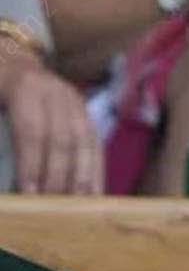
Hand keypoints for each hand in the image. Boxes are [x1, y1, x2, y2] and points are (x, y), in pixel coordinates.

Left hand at [0, 56, 102, 192]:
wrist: (16, 63)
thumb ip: (0, 136)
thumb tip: (7, 182)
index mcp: (25, 88)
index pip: (32, 130)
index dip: (32, 164)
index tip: (29, 193)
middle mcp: (56, 93)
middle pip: (62, 139)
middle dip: (57, 176)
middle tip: (51, 205)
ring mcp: (76, 103)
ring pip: (85, 143)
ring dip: (82, 178)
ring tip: (76, 206)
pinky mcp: (88, 115)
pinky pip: (96, 146)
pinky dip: (96, 172)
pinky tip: (93, 196)